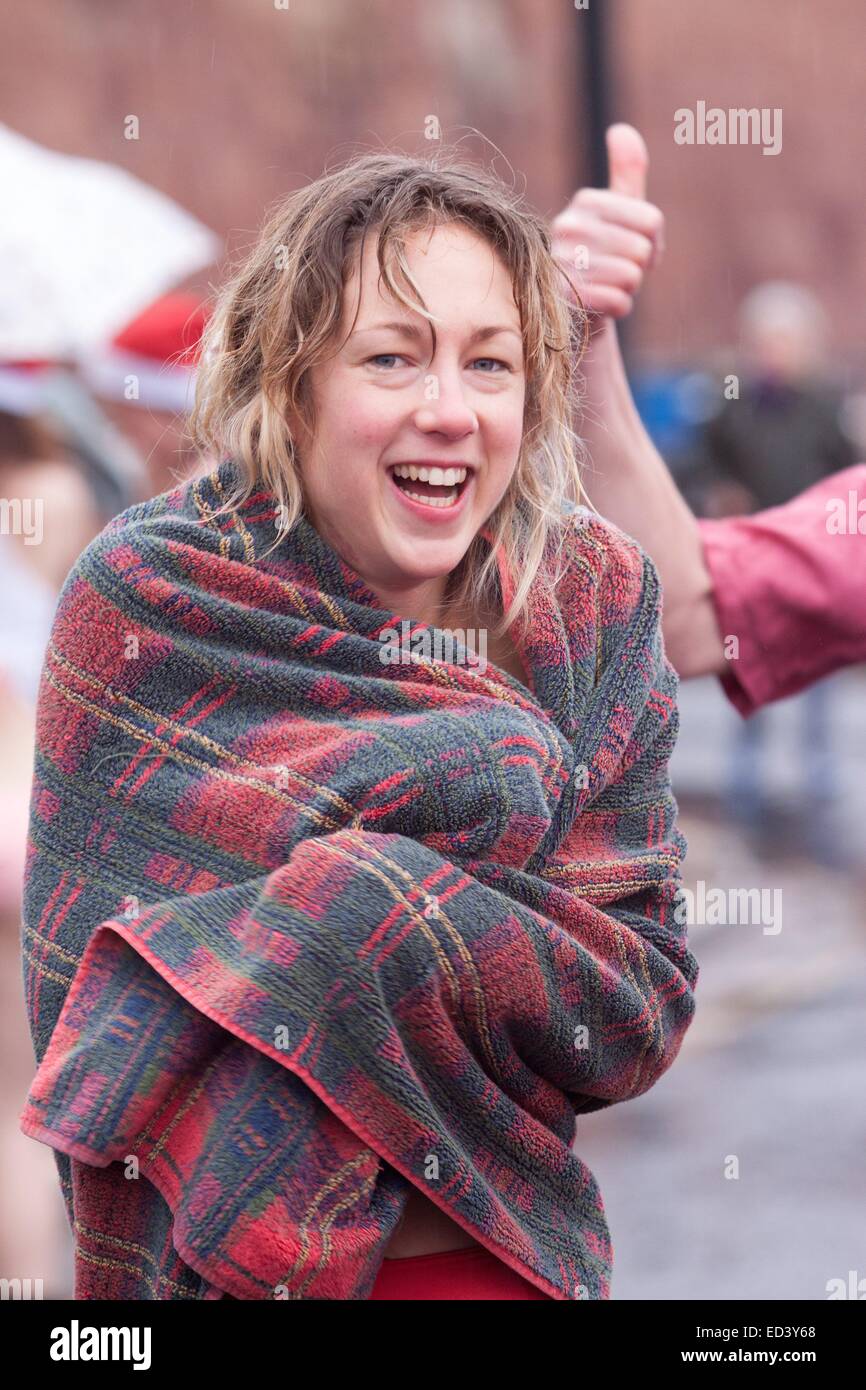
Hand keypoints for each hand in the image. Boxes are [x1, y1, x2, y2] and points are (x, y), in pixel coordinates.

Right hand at [551, 123, 664, 330]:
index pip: (652, 221)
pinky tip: (599, 305)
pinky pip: (619, 302)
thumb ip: (626, 173)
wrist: (572, 311)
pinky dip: (617, 309)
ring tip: (604, 287)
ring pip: (631, 277)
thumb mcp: (617, 214)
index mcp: (585, 202)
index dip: (653, 243)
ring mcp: (561, 263)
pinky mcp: (562, 298)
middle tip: (616, 273)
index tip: (631, 250)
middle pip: (642, 250)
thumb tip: (620, 129)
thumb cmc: (601, 258)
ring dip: (627, 290)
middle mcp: (568, 227)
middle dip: (638, 269)